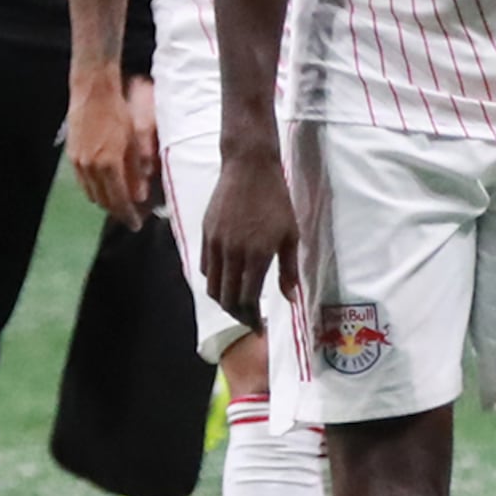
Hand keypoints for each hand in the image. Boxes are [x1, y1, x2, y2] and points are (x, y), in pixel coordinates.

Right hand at [66, 69, 149, 225]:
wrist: (93, 91)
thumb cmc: (119, 112)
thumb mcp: (134, 140)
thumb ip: (136, 170)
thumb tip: (140, 195)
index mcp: (107, 164)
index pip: (118, 200)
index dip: (127, 214)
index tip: (136, 224)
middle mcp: (89, 167)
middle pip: (102, 200)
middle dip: (116, 210)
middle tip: (129, 215)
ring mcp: (77, 161)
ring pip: (90, 192)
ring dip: (104, 200)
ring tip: (118, 203)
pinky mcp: (71, 155)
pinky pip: (82, 181)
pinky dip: (94, 188)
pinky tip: (104, 186)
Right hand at [196, 143, 297, 329]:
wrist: (249, 167)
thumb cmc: (276, 200)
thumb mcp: (291, 235)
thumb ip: (288, 269)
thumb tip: (290, 298)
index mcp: (256, 256)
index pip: (246, 300)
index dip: (251, 318)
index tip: (259, 327)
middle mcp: (231, 253)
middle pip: (226, 298)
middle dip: (238, 315)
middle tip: (249, 320)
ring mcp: (215, 244)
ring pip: (212, 286)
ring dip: (223, 301)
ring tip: (238, 305)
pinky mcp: (205, 234)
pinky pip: (205, 267)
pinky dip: (214, 281)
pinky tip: (227, 281)